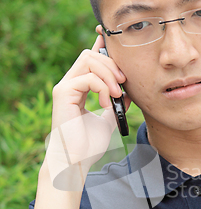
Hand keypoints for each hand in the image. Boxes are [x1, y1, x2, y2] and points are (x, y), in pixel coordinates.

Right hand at [45, 32, 130, 190]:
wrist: (76, 161)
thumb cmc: (88, 145)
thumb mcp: (108, 120)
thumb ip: (115, 104)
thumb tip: (129, 92)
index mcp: (78, 87)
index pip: (90, 58)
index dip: (103, 47)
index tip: (118, 47)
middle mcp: (69, 83)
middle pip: (90, 54)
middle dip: (112, 64)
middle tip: (124, 84)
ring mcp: (65, 87)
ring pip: (88, 60)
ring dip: (108, 74)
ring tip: (117, 94)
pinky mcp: (63, 93)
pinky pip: (87, 77)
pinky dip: (102, 87)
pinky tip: (106, 103)